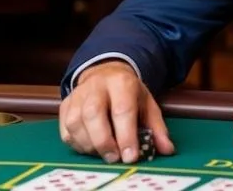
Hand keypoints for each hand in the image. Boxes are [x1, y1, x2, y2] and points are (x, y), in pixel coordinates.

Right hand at [59, 60, 173, 162]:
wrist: (105, 74)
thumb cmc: (128, 93)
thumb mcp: (147, 104)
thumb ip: (156, 127)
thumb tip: (167, 149)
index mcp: (122, 82)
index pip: (122, 109)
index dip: (126, 135)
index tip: (130, 157)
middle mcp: (97, 86)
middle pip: (93, 114)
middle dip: (104, 141)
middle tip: (115, 158)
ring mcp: (78, 94)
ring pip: (76, 122)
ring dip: (89, 144)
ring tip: (104, 153)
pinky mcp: (65, 105)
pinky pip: (65, 129)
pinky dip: (77, 143)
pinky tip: (90, 146)